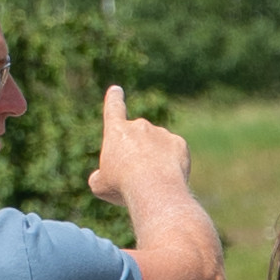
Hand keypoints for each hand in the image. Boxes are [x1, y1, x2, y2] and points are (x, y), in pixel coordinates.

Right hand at [91, 84, 192, 210]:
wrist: (155, 190)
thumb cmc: (123, 186)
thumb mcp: (100, 185)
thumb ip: (101, 176)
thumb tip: (103, 177)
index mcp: (116, 131)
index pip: (113, 109)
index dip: (114, 99)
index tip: (116, 90)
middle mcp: (139, 126)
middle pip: (137, 137)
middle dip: (137, 153)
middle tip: (136, 177)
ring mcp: (161, 133)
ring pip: (156, 146)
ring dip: (154, 160)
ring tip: (152, 181)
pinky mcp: (179, 144)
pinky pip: (173, 153)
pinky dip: (170, 164)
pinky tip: (167, 177)